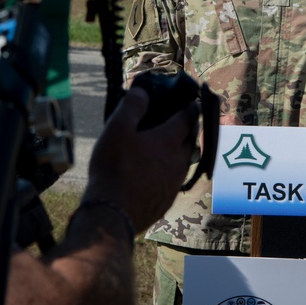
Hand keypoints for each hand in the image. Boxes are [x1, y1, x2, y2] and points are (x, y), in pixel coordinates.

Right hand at [83, 87, 197, 231]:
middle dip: (189, 127)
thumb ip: (132, 107)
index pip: (188, 118)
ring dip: (182, 149)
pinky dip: (173, 169)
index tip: (192, 102)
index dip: (191, 107)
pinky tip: (160, 172)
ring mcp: (175, 182)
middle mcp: (178, 160)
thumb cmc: (114, 167)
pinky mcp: (168, 200)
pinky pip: (176, 179)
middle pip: (191, 139)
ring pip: (186, 160)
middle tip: (182, 120)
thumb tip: (142, 92)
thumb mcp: (117, 129)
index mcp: (169, 140)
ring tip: (172, 145)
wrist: (113, 213)